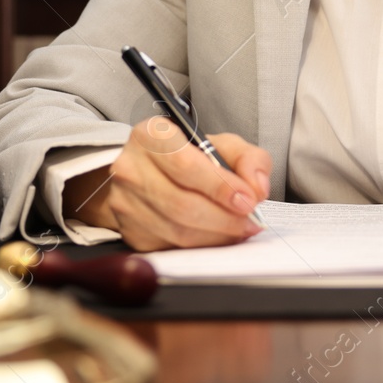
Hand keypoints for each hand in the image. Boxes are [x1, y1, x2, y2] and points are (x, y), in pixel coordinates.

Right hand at [64, 116, 271, 250]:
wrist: (149, 173)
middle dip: (224, 218)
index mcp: (152, 135)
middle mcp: (132, 167)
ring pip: (177, 230)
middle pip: (181, 203)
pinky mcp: (130, 230)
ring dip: (217, 235)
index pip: (185, 164)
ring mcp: (126, 202)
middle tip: (250, 221)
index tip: (248, 200)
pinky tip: (217, 236)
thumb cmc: (187, 156)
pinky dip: (202, 245)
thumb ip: (247, 158)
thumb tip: (257, 187)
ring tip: (239, 229)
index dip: (220, 187)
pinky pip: (171, 246)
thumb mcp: (220, 144)